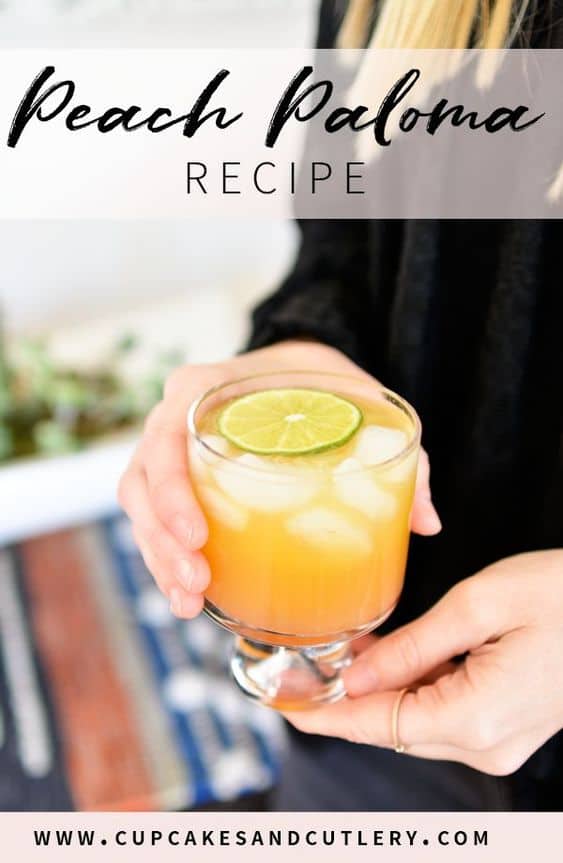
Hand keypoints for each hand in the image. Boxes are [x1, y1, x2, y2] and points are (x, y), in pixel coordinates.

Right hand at [118, 339, 440, 617]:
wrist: (296, 370)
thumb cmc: (322, 381)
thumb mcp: (360, 399)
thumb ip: (399, 453)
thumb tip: (428, 523)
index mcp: (207, 387)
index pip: (166, 435)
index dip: (171, 490)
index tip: (199, 538)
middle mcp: (176, 415)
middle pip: (142, 480)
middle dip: (161, 541)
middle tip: (196, 584)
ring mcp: (172, 449)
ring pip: (140, 507)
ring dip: (158, 558)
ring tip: (189, 601)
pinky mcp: (180, 480)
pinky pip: (156, 519)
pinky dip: (166, 557)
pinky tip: (190, 596)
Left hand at [285, 550, 562, 775]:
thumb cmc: (561, 593)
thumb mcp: (477, 606)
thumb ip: (411, 648)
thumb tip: (357, 677)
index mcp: (475, 716)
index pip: (377, 724)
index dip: (324, 714)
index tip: (283, 703)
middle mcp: (486, 743)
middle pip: (393, 727)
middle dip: (349, 695)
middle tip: (312, 658)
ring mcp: (500, 741)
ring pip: (416, 722)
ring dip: (383, 689)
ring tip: (354, 648)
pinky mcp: (506, 728)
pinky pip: (444, 716)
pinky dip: (415, 689)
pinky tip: (398, 657)